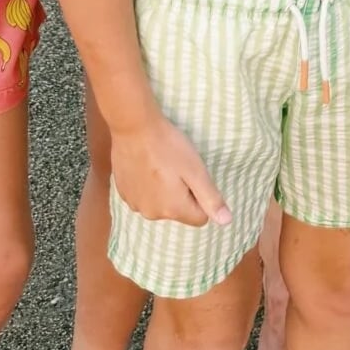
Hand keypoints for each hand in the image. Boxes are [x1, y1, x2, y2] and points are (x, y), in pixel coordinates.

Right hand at [110, 118, 230, 227]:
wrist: (133, 128)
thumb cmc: (168, 146)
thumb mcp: (196, 170)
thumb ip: (210, 198)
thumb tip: (226, 221)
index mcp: (173, 210)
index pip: (199, 218)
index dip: (201, 197)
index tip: (193, 176)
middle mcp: (152, 214)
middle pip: (179, 212)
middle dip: (183, 194)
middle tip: (178, 168)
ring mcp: (135, 205)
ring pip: (161, 204)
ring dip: (164, 191)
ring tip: (161, 165)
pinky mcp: (123, 194)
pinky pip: (144, 197)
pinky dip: (148, 186)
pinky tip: (147, 167)